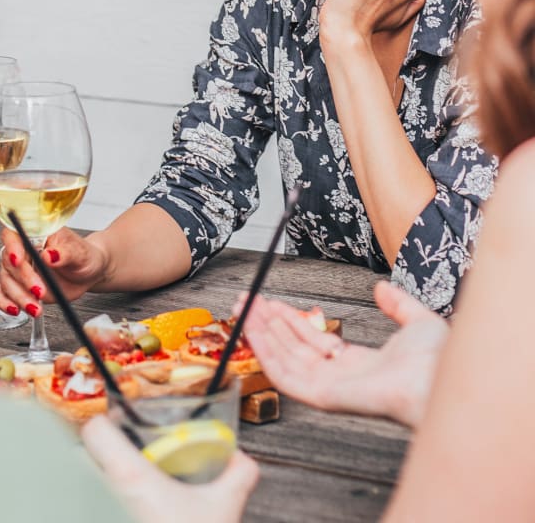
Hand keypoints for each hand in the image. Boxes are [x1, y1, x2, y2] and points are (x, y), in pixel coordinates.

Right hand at [0, 226, 107, 316]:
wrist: (87, 273)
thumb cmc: (83, 256)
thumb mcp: (80, 253)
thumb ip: (65, 253)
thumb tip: (49, 255)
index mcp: (35, 234)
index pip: (13, 234)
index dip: (12, 246)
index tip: (18, 260)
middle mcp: (23, 250)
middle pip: (9, 261)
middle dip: (23, 279)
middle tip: (40, 291)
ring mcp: (19, 270)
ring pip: (6, 280)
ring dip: (19, 296)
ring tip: (37, 308)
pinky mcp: (19, 287)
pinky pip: (0, 294)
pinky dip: (4, 303)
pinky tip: (16, 310)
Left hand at [81, 416, 257, 522]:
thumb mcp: (223, 510)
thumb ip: (237, 476)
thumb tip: (240, 458)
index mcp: (130, 477)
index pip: (94, 431)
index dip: (105, 425)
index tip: (120, 429)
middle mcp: (105, 494)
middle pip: (83, 459)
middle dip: (101, 459)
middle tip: (125, 463)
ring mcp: (97, 511)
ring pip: (83, 488)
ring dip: (97, 487)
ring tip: (124, 494)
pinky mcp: (96, 517)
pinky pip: (88, 508)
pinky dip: (100, 507)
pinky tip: (128, 513)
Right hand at [242, 281, 448, 427]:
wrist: (442, 379)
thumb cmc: (439, 362)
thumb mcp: (418, 322)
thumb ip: (399, 306)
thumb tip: (382, 288)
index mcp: (360, 365)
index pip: (314, 344)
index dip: (290, 321)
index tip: (272, 303)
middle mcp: (342, 378)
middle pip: (293, 350)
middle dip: (268, 324)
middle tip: (248, 301)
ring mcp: (331, 389)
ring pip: (284, 360)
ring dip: (261, 333)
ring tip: (244, 309)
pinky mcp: (325, 397)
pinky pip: (285, 376)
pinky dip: (265, 352)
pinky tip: (252, 330)